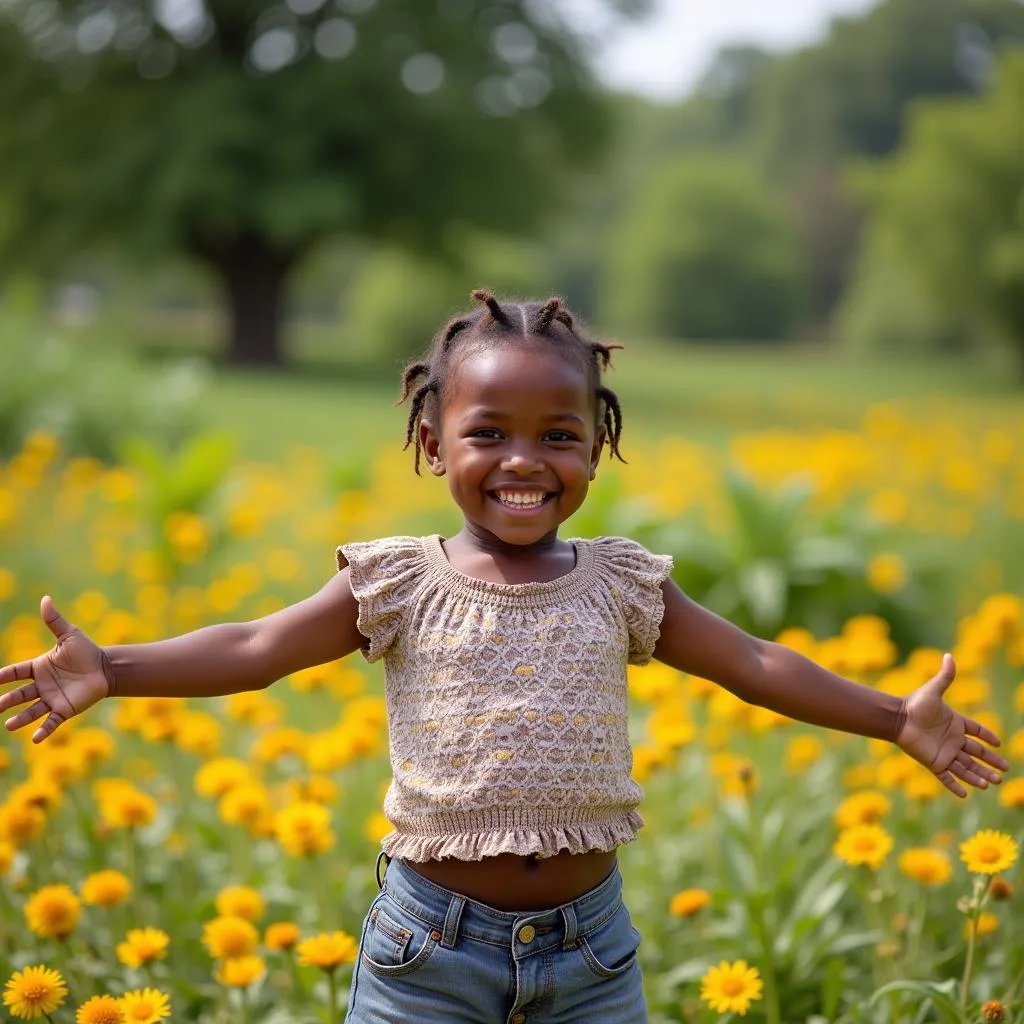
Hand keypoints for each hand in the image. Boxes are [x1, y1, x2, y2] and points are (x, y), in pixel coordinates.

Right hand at [0, 596, 113, 742]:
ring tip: (8, 725)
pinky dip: (43, 730)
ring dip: (20, 719)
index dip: (1, 676)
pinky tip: (35, 738)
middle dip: (5, 701)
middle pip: (18, 694)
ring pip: (31, 711)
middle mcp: (41, 685)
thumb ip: (55, 620)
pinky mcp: (64, 709)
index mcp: (38, 667)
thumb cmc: (86, 651)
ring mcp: (51, 698)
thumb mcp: (69, 635)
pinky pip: (51, 722)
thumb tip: (45, 599)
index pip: (15, 672)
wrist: (106, 668)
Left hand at [897, 653, 1009, 797]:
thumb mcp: (933, 690)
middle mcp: (952, 740)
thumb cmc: (915, 704)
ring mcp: (944, 753)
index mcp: (955, 723)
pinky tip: (967, 795)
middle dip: (992, 762)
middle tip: (1006, 770)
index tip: (999, 744)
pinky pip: (947, 778)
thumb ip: (945, 676)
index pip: (977, 732)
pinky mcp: (934, 763)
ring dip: (980, 776)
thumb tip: (949, 655)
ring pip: (967, 768)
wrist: (897, 719)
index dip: (988, 737)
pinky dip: (956, 786)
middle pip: (977, 754)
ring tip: (995, 783)